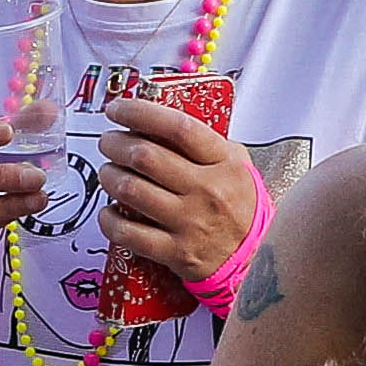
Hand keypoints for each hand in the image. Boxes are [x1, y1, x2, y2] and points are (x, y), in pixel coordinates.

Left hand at [83, 91, 266, 307]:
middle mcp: (207, 191)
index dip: (140, 112)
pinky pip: (128, 233)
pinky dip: (110, 219)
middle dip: (115, 144)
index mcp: (223, 162)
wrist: (257, 257)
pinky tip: (109, 211)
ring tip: (108, 172)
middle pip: (145, 156)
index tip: (118, 109)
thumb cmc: (241, 207)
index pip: (177, 127)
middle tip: (108, 142)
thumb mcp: (238, 164)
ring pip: (131, 190)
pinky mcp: (176, 253)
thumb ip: (207, 141)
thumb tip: (161, 118)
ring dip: (109, 176)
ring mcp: (190, 223)